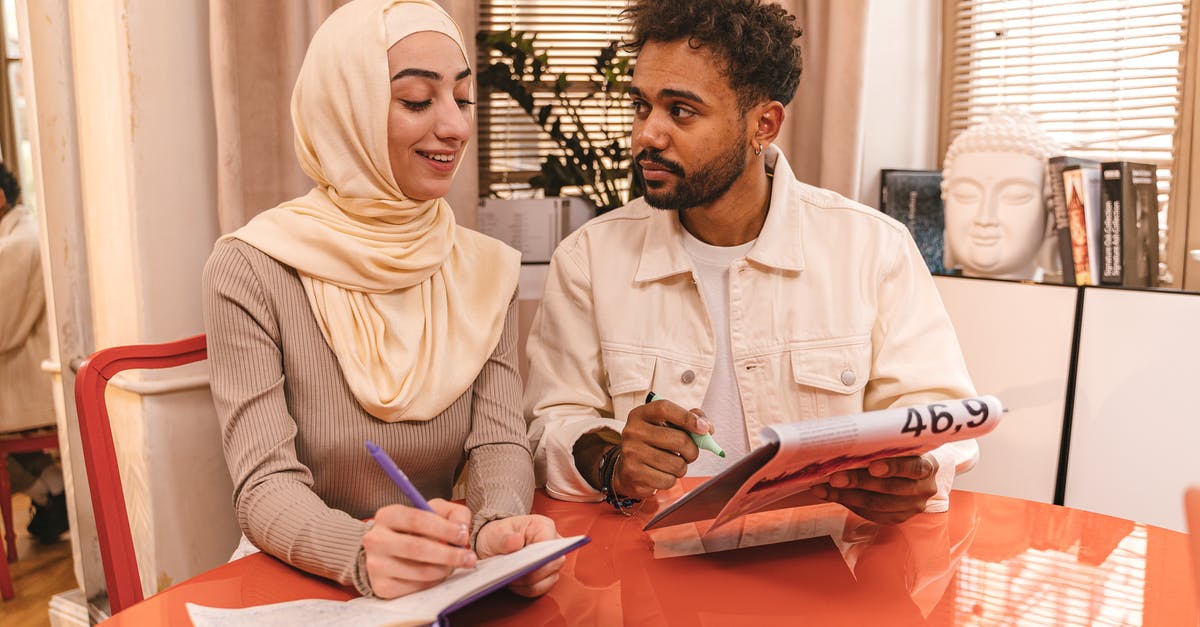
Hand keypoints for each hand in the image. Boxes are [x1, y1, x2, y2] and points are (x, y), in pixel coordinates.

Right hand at [362, 498, 475, 598]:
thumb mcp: (434, 512)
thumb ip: (454, 513)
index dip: (444, 528)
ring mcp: (376, 565)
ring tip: (455, 565)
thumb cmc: (416, 530)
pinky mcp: (381, 587)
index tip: (463, 536)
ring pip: (419, 571)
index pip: (417, 519)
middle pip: (416, 548)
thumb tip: (462, 528)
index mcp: (387, 515)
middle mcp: (376, 539)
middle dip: (449, 554)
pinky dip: (433, 582)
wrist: (388, 553)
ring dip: (444, 569)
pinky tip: (438, 574)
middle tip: (469, 558)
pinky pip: (415, 588)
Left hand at [475, 514, 563, 596]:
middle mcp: (552, 544)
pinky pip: (540, 588)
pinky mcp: (547, 576)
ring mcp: (552, 561)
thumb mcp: (495, 534)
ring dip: (526, 582)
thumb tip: (516, 541)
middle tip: (511, 572)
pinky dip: (525, 588)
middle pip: (553, 564)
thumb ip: (504, 538)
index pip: (551, 545)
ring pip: (548, 579)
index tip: (521, 563)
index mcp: (544, 527)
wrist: (492, 548)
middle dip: (531, 572)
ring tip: (510, 576)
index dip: (538, 556)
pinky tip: (513, 582)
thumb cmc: (497, 537)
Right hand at [613, 399, 711, 498]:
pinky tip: (662, 474)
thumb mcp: (666, 426)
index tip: (704, 428)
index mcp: (641, 414)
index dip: (687, 417)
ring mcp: (631, 453)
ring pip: (676, 464)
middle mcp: (633, 431)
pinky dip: (671, 480)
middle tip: (690, 453)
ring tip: (672, 464)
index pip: (665, 409)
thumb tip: (708, 428)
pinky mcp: (634, 474)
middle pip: (678, 440)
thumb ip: (689, 419)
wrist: (627, 469)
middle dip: (692, 451)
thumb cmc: (653, 444)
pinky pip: (668, 480)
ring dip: (681, 467)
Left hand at [811, 454, 939, 524]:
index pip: (913, 468)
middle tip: (834, 477)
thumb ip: (881, 444)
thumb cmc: (899, 451)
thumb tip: (848, 441)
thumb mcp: (897, 444)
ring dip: (847, 496)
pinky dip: (849, 504)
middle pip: (890, 488)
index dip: (893, 467)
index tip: (872, 466)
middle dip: (859, 482)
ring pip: (877, 505)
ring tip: (825, 488)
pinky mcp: (898, 517)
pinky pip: (872, 514)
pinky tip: (832, 495)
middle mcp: (924, 489)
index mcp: (927, 466)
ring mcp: (912, 506)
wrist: (909, 470)